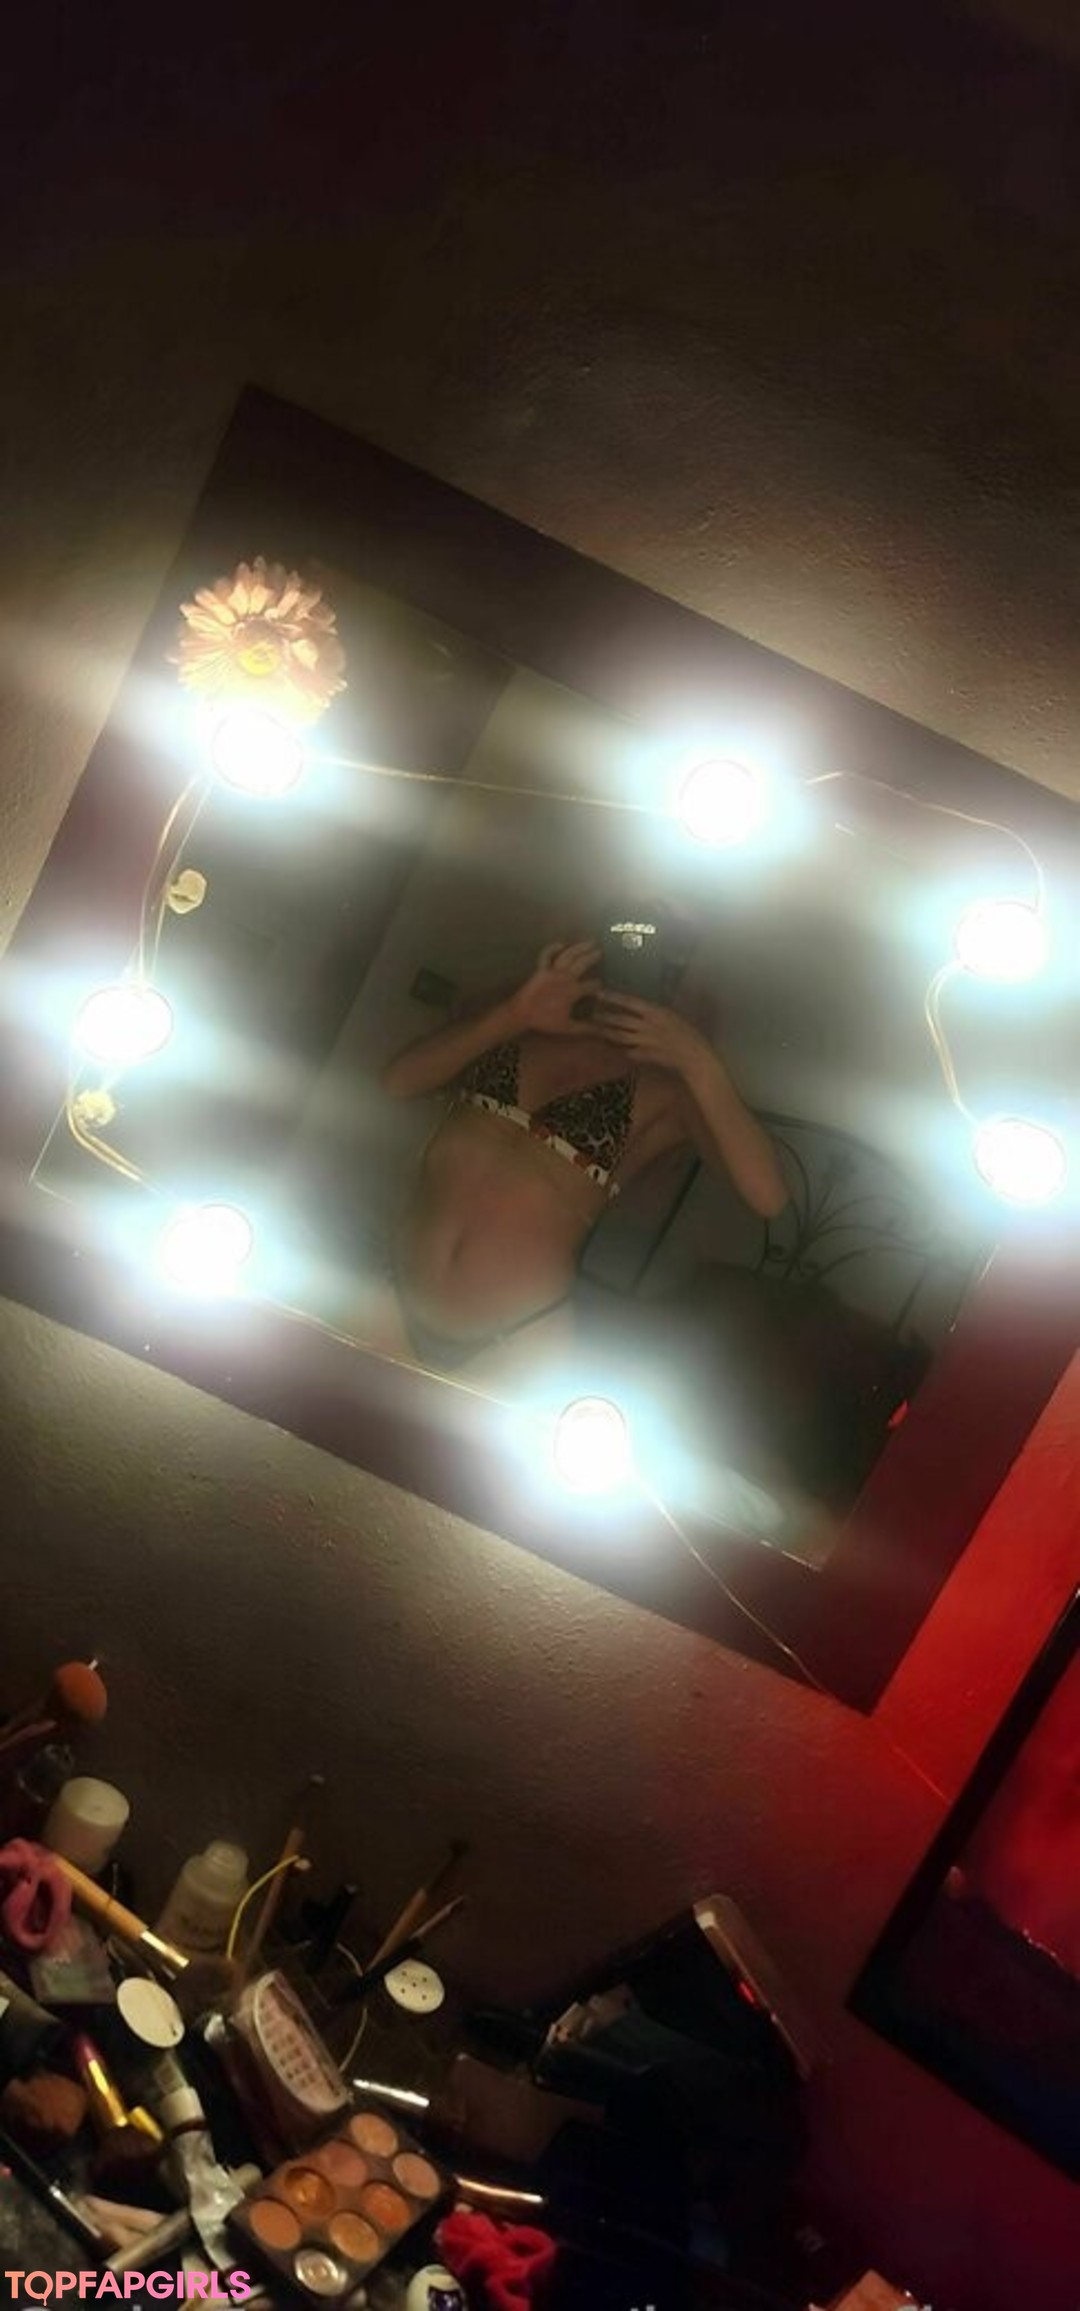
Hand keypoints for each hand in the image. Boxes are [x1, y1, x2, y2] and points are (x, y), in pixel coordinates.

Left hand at [508, 942, 602, 1035]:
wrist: (521, 1013)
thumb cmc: (544, 1020)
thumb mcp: (566, 1027)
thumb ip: (584, 1028)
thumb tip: (600, 1030)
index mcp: (573, 991)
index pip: (591, 985)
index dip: (598, 985)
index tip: (603, 986)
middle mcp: (565, 978)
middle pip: (582, 963)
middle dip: (593, 957)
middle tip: (601, 951)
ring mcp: (552, 971)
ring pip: (568, 955)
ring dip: (580, 947)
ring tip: (590, 942)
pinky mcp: (541, 969)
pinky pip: (547, 955)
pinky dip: (553, 948)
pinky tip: (562, 944)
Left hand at [592, 993, 710, 1075]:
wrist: (694, 1056)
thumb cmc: (687, 1033)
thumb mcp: (671, 1015)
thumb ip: (654, 1012)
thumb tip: (639, 1006)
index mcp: (656, 1012)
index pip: (630, 1002)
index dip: (613, 997)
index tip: (599, 992)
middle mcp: (648, 1026)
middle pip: (620, 1020)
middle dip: (603, 1016)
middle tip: (589, 1011)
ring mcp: (644, 1042)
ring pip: (619, 1036)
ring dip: (605, 1032)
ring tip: (593, 1027)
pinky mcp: (644, 1056)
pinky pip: (626, 1052)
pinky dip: (615, 1049)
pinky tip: (606, 1047)